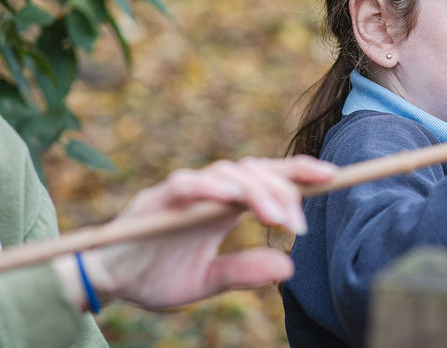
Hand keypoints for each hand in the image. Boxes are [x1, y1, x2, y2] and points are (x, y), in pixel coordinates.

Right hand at [78, 155, 334, 309]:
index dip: (300, 172)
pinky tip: (228, 197)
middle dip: (283, 192)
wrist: (106, 281)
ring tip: (277, 217)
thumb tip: (288, 267)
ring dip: (255, 192)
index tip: (333, 175)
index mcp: (227, 205)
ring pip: (228, 174)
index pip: (270, 178)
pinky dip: (209, 187)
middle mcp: (210, 190)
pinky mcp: (158, 198)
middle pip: (256, 172)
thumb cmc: (157, 274)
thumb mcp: (206, 281)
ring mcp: (185, 190)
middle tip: (299, 223)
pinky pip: (187, 184)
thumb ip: (243, 271)